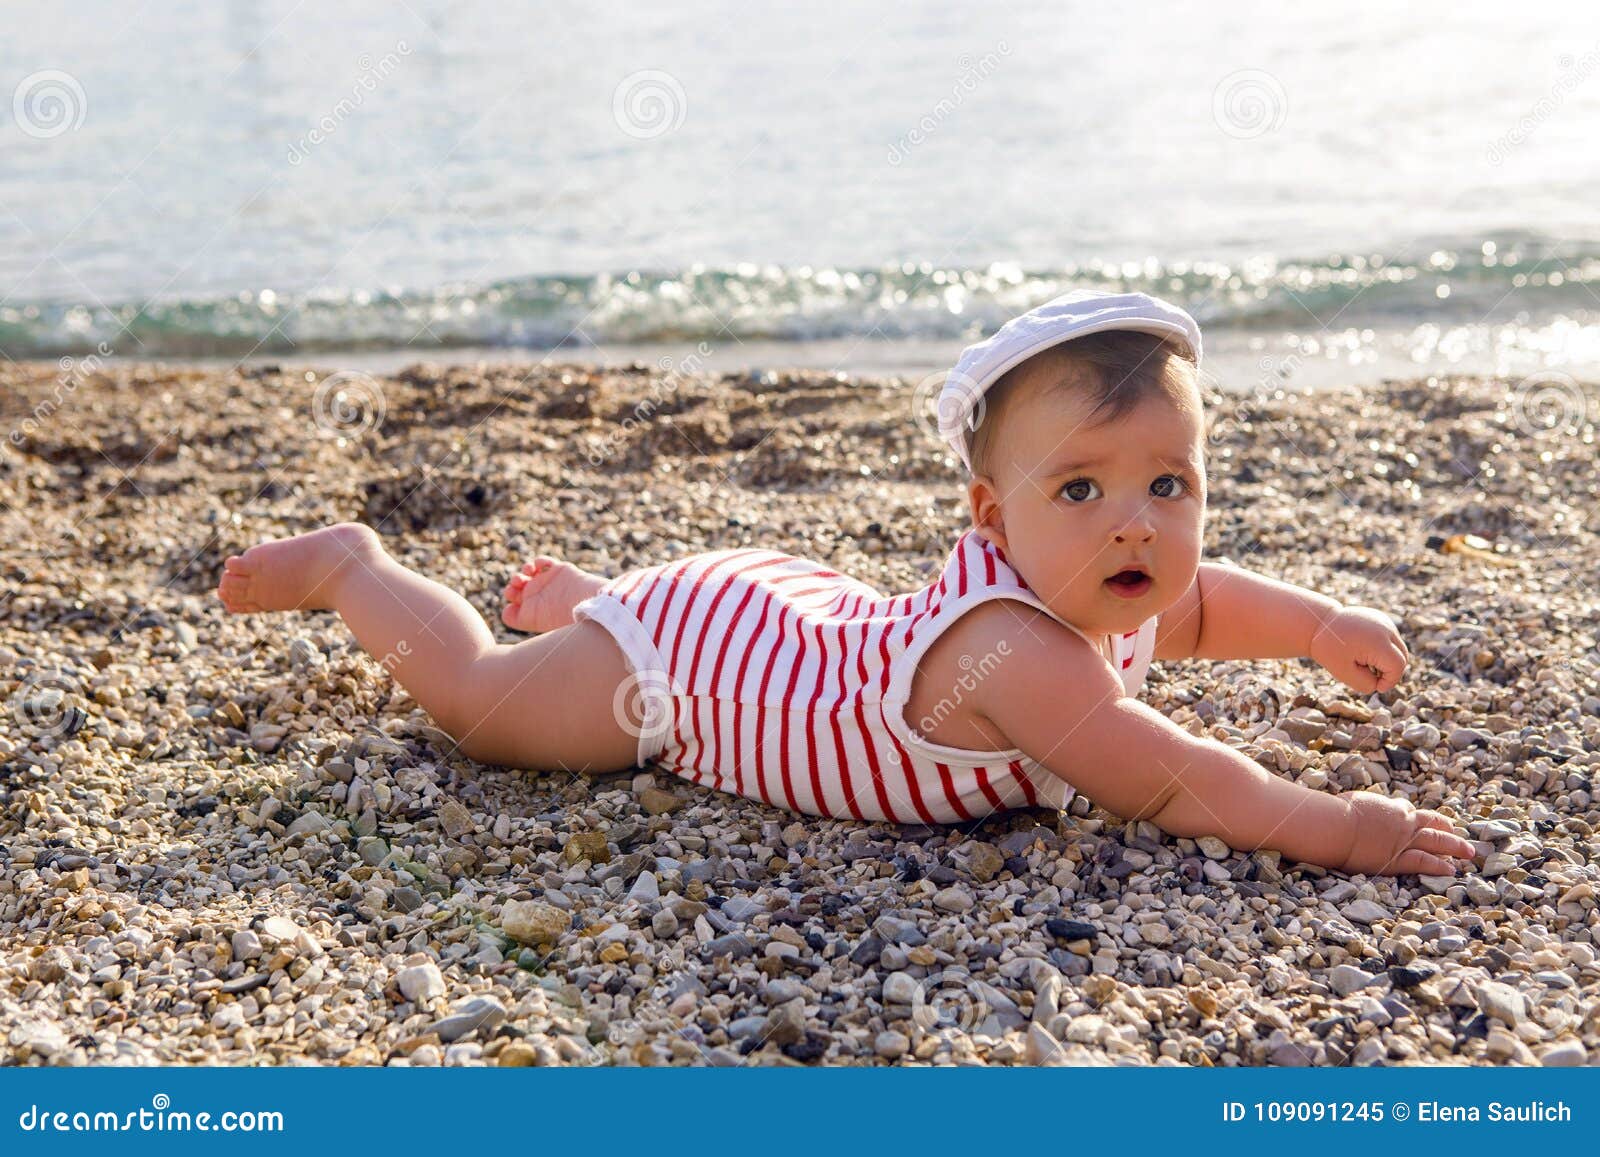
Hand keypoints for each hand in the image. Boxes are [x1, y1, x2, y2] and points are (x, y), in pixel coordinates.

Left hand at [1310, 604, 1408, 692]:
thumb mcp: (1343, 673)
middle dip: (1390, 672)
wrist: (1319, 623)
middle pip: (1402, 657)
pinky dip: (1384, 649)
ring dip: (1387, 661)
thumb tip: (1379, 685)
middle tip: (1370, 678)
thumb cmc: (1329, 649)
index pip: (1398, 666)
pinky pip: (1391, 639)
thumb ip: (1364, 684)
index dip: (1390, 681)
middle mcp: (1386, 628)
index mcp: (1378, 641)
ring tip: (1364, 663)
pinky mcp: (1382, 619)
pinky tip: (1364, 652)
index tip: (1376, 687)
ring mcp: (1385, 621)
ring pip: (1398, 649)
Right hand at [1338, 792, 1475, 875]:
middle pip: (1431, 823)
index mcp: (1389, 807)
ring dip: (1454, 846)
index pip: (1408, 810)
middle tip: (1458, 832)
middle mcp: (1401, 822)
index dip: (1418, 816)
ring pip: (1436, 841)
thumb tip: (1356, 808)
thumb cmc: (1335, 813)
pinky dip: (1439, 865)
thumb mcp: (1351, 802)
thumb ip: (1362, 807)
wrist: (1334, 826)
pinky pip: (1424, 862)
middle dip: (1447, 828)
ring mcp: (1402, 840)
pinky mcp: (1397, 859)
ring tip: (1468, 852)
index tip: (1424, 820)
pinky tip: (1451, 869)